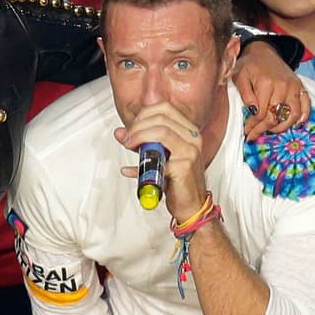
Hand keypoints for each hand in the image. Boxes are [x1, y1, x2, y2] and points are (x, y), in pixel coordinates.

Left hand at [115, 101, 210, 222]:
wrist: (191, 205)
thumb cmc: (177, 181)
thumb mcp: (158, 156)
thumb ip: (141, 143)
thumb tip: (120, 132)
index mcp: (189, 131)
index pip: (165, 108)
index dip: (144, 114)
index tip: (132, 127)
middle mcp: (193, 138)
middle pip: (161, 118)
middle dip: (138, 126)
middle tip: (126, 139)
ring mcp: (191, 152)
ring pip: (161, 132)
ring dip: (139, 137)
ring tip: (129, 146)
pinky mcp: (184, 167)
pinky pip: (157, 161)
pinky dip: (138, 166)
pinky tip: (129, 171)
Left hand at [232, 41, 310, 140]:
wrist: (263, 51)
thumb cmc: (249, 65)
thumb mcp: (239, 77)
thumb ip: (245, 95)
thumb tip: (253, 112)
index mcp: (266, 84)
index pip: (261, 114)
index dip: (253, 126)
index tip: (247, 132)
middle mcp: (283, 86)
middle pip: (276, 117)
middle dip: (264, 129)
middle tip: (255, 135)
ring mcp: (294, 86)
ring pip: (292, 115)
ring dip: (282, 127)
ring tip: (271, 131)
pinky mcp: (300, 86)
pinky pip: (306, 105)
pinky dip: (303, 117)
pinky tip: (295, 125)